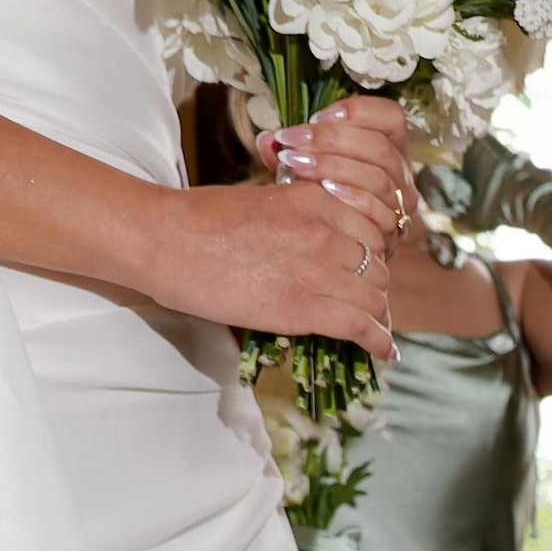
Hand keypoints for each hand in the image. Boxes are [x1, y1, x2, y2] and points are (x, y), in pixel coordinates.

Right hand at [151, 172, 397, 354]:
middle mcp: (325, 229)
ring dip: (375, 315)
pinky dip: (379, 342)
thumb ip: (300, 216)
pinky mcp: (303, 306)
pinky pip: (362, 325)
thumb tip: (316, 241)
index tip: (365, 270)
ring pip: (375, 296)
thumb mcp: (265, 200)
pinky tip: (385, 352)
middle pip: (378, 264)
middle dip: (373, 286)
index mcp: (316, 198)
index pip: (372, 228)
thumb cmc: (202, 221)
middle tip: (365, 304)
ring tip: (371, 329)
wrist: (166, 240)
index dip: (372, 254)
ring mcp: (317, 267)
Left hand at [258, 97, 416, 249]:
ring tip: (295, 163)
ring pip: (378, 178)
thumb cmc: (322, 198)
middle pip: (379, 147)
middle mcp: (401, 175)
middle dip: (331, 139)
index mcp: (390, 148)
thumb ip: (292, 150)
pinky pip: (377, 210)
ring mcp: (400, 206)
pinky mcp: (392, 233)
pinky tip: (323, 190)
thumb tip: (267, 142)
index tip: (317, 116)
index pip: (390, 118)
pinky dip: (349, 196)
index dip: (358, 111)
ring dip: (333, 166)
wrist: (336, 251)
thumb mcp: (307, 165)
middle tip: (292, 141)